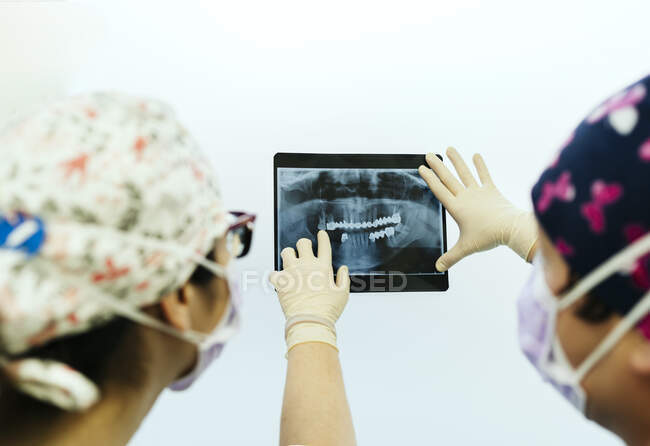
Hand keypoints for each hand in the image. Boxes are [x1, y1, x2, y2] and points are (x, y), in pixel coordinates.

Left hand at [270, 230, 349, 352]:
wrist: (310, 322)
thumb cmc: (327, 310)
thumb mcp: (343, 294)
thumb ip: (343, 279)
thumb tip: (343, 269)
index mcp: (323, 267)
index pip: (323, 246)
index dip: (322, 238)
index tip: (321, 234)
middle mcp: (306, 265)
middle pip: (302, 243)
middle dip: (304, 244)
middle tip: (304, 250)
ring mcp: (292, 272)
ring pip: (286, 251)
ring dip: (289, 255)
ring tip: (291, 261)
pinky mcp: (280, 282)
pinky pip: (273, 273)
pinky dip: (276, 276)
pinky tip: (280, 279)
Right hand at [418, 147, 537, 271]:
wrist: (510, 228)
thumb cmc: (488, 237)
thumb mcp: (466, 248)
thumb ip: (450, 257)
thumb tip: (438, 268)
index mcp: (456, 208)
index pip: (439, 190)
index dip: (429, 178)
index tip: (422, 168)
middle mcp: (465, 196)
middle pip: (448, 178)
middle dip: (437, 166)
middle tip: (428, 154)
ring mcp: (479, 192)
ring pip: (464, 173)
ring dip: (456, 160)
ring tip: (449, 149)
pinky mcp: (491, 190)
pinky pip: (484, 175)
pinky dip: (480, 166)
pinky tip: (476, 155)